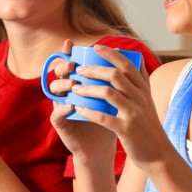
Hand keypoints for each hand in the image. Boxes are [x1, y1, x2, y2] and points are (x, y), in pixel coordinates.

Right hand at [48, 40, 117, 159]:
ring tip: (73, 84)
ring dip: (62, 85)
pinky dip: (63, 108)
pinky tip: (72, 105)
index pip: (71, 64)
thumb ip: (121, 79)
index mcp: (79, 83)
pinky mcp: (60, 123)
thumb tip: (136, 56)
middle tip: (72, 64)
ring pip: (54, 90)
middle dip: (63, 66)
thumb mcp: (117, 97)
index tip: (71, 43)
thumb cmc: (110, 119)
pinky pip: (57, 113)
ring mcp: (61, 106)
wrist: (102, 147)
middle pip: (59, 74)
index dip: (68, 53)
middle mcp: (67, 92)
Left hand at [64, 44, 168, 167]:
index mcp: (144, 90)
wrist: (158, 154)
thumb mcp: (149, 101)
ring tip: (75, 88)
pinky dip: (89, 111)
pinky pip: (103, 117)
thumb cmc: (148, 126)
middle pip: (115, 75)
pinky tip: (78, 108)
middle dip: (94, 69)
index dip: (111, 53)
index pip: (128, 64)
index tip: (96, 47)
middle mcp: (140, 98)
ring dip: (88, 88)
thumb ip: (142, 81)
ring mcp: (134, 113)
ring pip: (108, 93)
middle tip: (79, 70)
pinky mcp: (126, 129)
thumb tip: (138, 58)